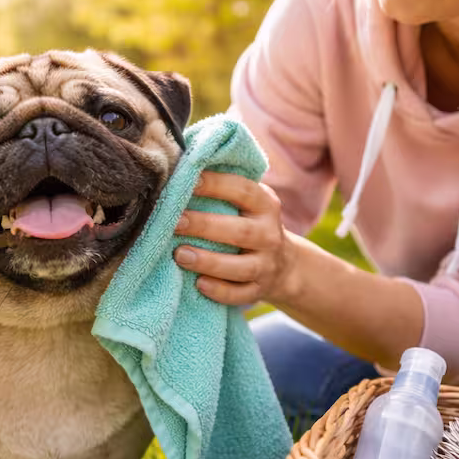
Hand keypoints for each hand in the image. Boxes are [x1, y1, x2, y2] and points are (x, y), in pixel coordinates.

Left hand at [173, 171, 292, 305]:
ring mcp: (267, 264)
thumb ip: (223, 187)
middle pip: (240, 231)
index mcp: (266, 205)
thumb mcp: (247, 203)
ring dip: (209, 261)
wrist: (284, 265)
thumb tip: (180, 164)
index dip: (216, 185)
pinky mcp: (259, 289)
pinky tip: (198, 284)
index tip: (188, 180)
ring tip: (179, 255)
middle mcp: (270, 234)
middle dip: (205, 226)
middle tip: (174, 222)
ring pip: (240, 266)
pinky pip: (240, 294)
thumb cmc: (248, 223)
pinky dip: (220, 291)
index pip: (243, 190)